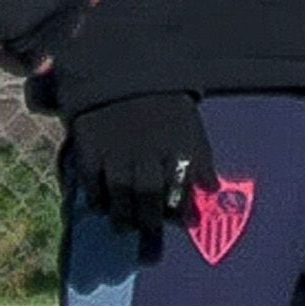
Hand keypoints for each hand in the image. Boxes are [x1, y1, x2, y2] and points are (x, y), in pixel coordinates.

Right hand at [0, 0, 99, 77]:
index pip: (80, 1)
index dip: (50, 7)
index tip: (23, 4)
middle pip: (65, 27)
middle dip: (37, 27)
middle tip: (2, 11)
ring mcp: (55, 12)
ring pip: (46, 47)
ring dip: (21, 43)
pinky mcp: (28, 31)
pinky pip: (26, 62)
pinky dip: (11, 62)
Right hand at [66, 93, 213, 234]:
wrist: (124, 68)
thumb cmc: (164, 104)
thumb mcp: (190, 124)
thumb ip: (202, 158)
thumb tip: (213, 190)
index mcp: (176, 143)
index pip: (180, 188)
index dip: (180, 211)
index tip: (179, 223)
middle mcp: (147, 149)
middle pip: (149, 194)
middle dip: (149, 221)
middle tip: (148, 237)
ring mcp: (117, 148)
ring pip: (120, 193)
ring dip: (123, 216)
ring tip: (124, 227)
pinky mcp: (91, 145)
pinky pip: (92, 181)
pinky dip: (97, 198)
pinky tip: (101, 205)